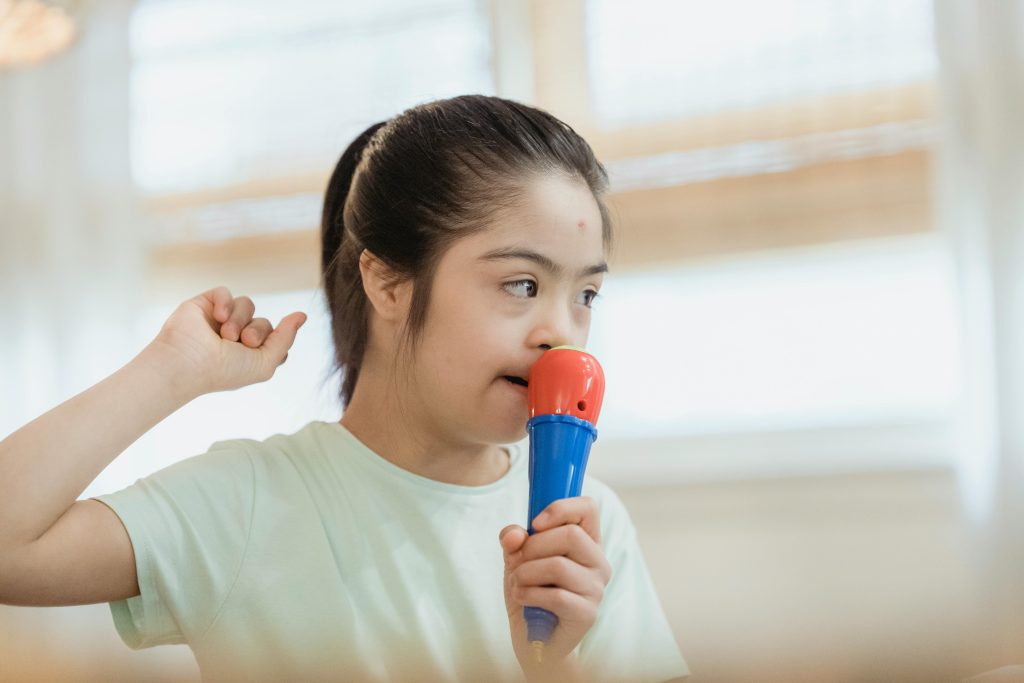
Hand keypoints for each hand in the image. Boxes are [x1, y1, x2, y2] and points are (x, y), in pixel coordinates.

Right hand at [142, 286, 306, 397]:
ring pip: (247, 304)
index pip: (275, 340)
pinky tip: (218, 316)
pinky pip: (225, 292)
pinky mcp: (203, 305)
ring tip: (226, 334)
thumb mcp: (265, 362)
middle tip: (243, 341)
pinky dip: (225, 302)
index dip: (272, 342)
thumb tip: (302, 315)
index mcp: (249, 356)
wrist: (187, 363)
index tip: (258, 351)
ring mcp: (219, 321)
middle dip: (257, 331)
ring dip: (240, 319)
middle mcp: (235, 338)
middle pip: (264, 322)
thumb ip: (286, 338)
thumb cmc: (224, 370)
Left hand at [499, 496, 611, 679]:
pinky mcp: (587, 614)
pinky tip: (522, 598)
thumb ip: (513, 540)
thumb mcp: (517, 559)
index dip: (560, 508)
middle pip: (571, 535)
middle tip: (518, 562)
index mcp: (587, 542)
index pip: (588, 508)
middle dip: (533, 546)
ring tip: (518, 583)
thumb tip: (514, 535)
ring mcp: (596, 589)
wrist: (534, 640)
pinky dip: (528, 594)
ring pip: (558, 565)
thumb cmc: (530, 592)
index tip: (535, 523)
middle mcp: (599, 562)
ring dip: (525, 573)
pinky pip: (555, 596)